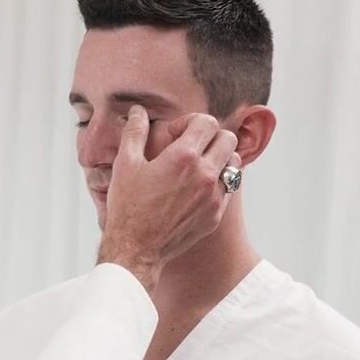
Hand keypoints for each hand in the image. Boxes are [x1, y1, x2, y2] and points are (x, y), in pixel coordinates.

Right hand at [98, 105, 239, 290]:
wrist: (135, 249)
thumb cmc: (127, 206)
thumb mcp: (125, 164)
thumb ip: (134, 132)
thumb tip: (137, 111)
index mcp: (183, 157)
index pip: (207, 122)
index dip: (190, 122)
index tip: (175, 134)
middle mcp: (204, 174)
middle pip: (227, 139)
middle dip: (209, 137)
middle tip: (190, 146)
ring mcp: (213, 196)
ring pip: (234, 163)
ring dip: (219, 158)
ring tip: (198, 166)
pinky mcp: (215, 214)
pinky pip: (229, 188)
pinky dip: (217, 182)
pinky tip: (196, 188)